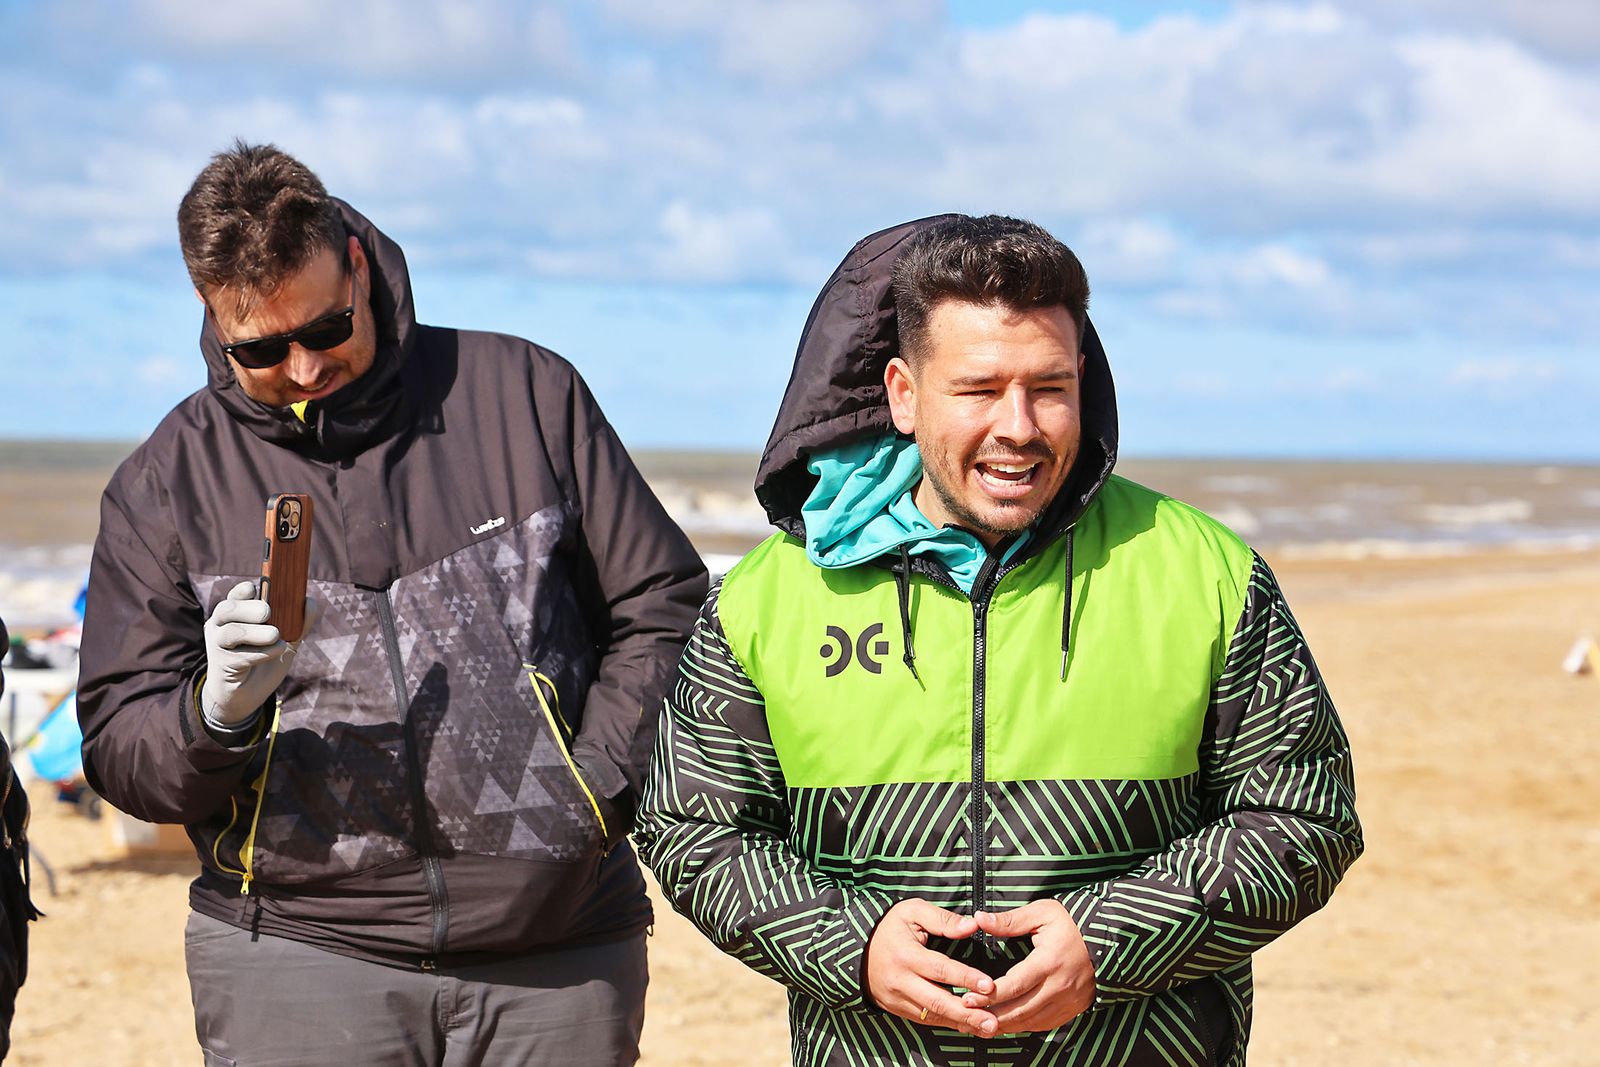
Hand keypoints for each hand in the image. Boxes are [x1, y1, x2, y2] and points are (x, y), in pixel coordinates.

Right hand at [200, 580, 321, 725]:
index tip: (258, 587)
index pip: (235, 596)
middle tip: (267, 612)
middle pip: (226, 609)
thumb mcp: (285, 640)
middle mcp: (221, 627)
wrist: (247, 696)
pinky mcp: (222, 666)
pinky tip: (278, 651)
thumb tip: (310, 601)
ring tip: (275, 635)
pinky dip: (262, 653)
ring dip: (256, 633)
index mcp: (235, 615)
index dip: (244, 590)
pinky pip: (240, 657)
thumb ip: (298, 622)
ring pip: (230, 632)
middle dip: (248, 608)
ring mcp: (218, 646)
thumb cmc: (264, 662)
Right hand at [864, 898, 999, 1037]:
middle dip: (968, 1013)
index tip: (990, 985)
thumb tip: (972, 926)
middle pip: (937, 1001)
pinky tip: (969, 1026)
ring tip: (988, 1029)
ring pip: (933, 1015)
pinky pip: (926, 1020)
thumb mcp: (912, 912)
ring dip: (962, 1024)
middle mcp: (901, 981)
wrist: (858, 950)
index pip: (940, 970)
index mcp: (905, 955)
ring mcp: (898, 999)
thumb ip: (943, 919)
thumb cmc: (890, 927)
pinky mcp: (898, 1009)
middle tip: (993, 1021)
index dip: (966, 978)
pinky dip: (949, 1024)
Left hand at [959, 900, 1094, 1034]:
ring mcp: (1069, 1001)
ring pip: (1031, 1022)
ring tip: (980, 1024)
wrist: (1108, 938)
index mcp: (1049, 962)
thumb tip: (979, 918)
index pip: (1014, 985)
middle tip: (966, 1015)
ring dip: (1005, 1025)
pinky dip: (1024, 1027)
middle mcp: (1060, 986)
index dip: (989, 996)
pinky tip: (1006, 1024)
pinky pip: (1045, 1024)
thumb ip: (1010, 920)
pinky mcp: (1074, 1008)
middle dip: (991, 1015)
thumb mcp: (1042, 913)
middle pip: (1020, 1010)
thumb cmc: (1071, 922)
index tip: (967, 998)